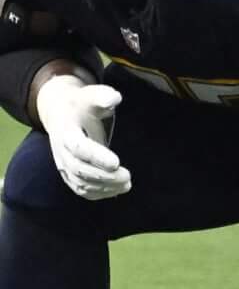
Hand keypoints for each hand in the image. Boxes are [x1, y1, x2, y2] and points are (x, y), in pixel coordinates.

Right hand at [35, 75, 127, 199]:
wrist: (61, 114)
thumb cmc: (82, 104)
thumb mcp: (91, 95)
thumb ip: (102, 96)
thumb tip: (114, 98)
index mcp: (67, 132)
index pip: (80, 148)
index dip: (97, 157)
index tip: (117, 162)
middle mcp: (62, 152)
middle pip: (80, 170)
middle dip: (104, 176)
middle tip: (128, 176)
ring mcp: (64, 165)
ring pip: (80, 183)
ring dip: (103, 187)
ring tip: (127, 184)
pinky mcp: (69, 173)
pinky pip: (80, 189)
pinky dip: (98, 193)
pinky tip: (118, 190)